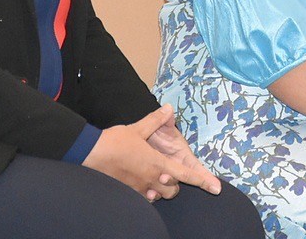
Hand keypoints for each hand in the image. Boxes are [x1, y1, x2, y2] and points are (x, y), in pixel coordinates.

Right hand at [83, 110, 213, 200]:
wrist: (89, 154)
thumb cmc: (115, 141)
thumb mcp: (138, 128)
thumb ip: (156, 120)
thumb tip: (168, 108)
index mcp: (158, 163)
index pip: (185, 175)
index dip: (202, 181)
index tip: (216, 188)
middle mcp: (151, 178)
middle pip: (174, 190)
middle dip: (175, 184)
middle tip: (168, 172)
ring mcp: (139, 188)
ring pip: (160, 196)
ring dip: (161, 189)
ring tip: (155, 176)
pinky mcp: (128, 193)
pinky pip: (144, 198)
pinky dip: (147, 192)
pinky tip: (142, 183)